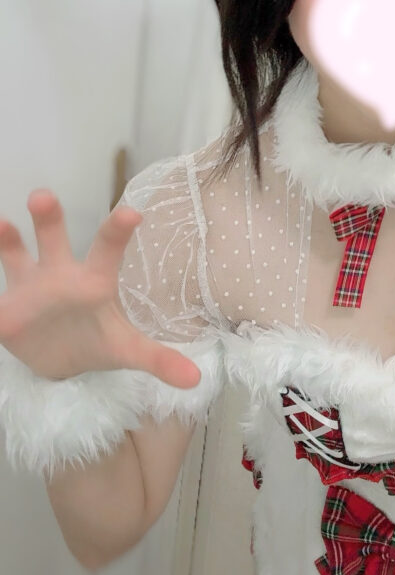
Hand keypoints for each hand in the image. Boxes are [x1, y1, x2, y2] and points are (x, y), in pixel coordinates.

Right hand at [0, 190, 202, 385]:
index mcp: (93, 281)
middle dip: (48, 219)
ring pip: (17, 256)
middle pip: (54, 240)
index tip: (132, 212)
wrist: (60, 357)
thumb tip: (195, 379)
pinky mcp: (5, 307)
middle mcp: (60, 273)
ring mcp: (29, 285)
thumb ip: (158, 359)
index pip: (108, 250)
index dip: (118, 231)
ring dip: (9, 240)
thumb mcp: (127, 350)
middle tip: (43, 195)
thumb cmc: (98, 339)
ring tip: (2, 222)